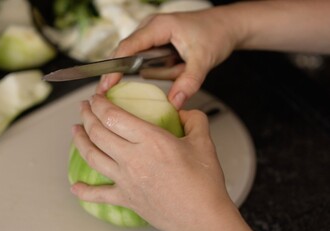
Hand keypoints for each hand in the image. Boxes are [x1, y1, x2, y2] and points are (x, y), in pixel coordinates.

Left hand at [71, 94, 256, 230]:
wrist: (203, 218)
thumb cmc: (204, 184)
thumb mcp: (204, 142)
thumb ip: (194, 120)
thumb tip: (184, 112)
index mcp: (151, 141)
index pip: (113, 116)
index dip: (99, 103)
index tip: (96, 97)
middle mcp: (133, 159)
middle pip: (97, 133)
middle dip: (86, 115)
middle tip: (84, 108)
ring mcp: (126, 180)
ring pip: (92, 157)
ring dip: (79, 141)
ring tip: (75, 130)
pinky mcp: (126, 198)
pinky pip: (99, 195)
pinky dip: (84, 191)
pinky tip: (75, 188)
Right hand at [96, 8, 238, 108]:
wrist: (227, 26)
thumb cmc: (215, 34)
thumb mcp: (204, 61)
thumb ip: (189, 82)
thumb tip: (174, 102)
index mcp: (158, 26)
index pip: (127, 48)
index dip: (114, 68)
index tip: (105, 86)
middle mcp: (150, 27)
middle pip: (127, 53)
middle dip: (125, 72)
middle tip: (118, 91)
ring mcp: (152, 33)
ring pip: (139, 58)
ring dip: (156, 69)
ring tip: (178, 66)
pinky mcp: (156, 42)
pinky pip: (148, 59)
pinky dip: (159, 68)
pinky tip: (177, 65)